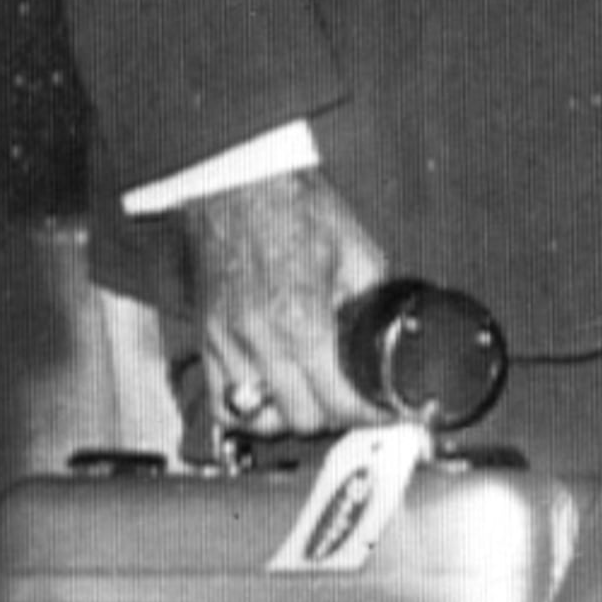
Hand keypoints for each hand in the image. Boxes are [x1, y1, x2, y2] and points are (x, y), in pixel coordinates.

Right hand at [185, 165, 394, 439]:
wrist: (239, 182)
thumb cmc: (292, 206)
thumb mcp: (355, 251)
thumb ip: (373, 298)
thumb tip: (394, 326)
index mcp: (302, 321)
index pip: (339, 401)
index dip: (369, 413)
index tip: (382, 410)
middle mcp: (260, 340)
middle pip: (301, 419)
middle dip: (333, 415)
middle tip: (351, 401)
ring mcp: (228, 343)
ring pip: (257, 419)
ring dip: (287, 416)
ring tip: (308, 400)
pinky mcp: (207, 337)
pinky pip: (220, 400)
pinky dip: (246, 408)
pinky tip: (267, 395)